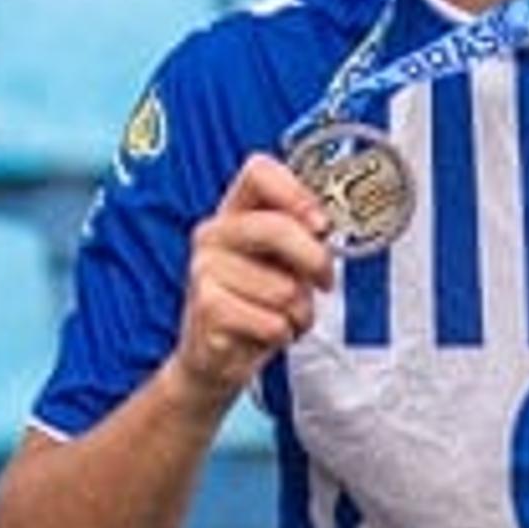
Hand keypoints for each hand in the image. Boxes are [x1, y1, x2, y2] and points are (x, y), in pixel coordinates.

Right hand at [165, 154, 337, 407]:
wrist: (215, 356)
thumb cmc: (256, 304)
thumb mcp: (284, 263)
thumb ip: (302, 237)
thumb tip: (322, 227)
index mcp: (234, 212)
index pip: (258, 171)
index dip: (297, 192)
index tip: (321, 224)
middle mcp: (213, 234)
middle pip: (276, 228)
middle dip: (314, 260)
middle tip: (324, 282)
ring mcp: (204, 270)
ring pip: (283, 288)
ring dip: (299, 312)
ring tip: (283, 316)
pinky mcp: (207, 309)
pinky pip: (272, 322)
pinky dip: (283, 335)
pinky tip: (267, 334)